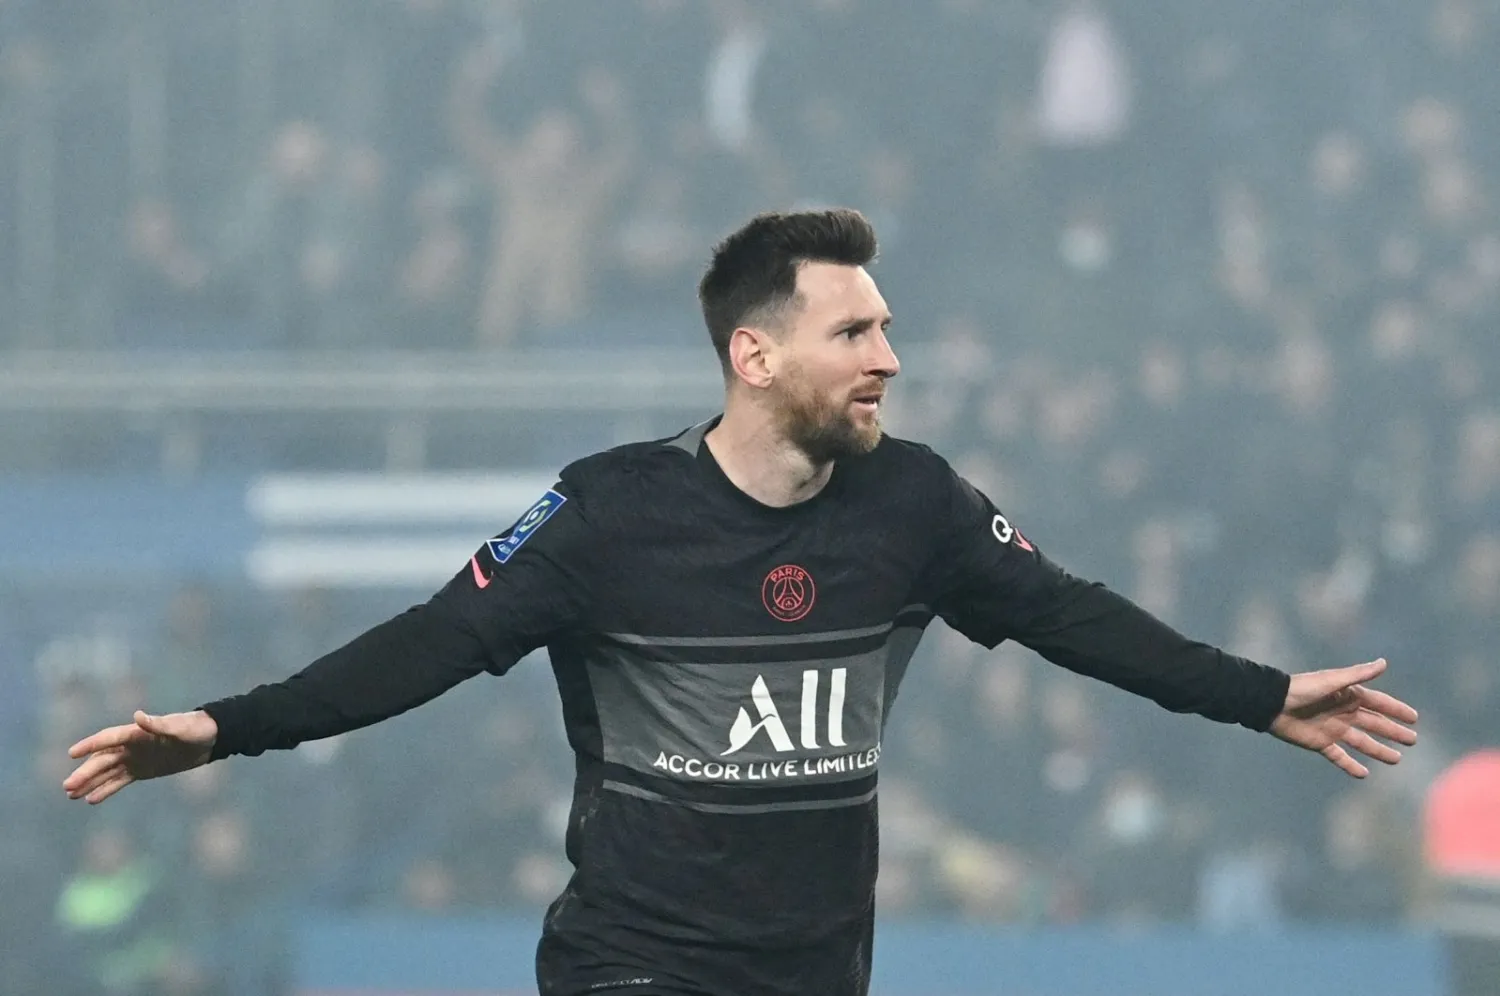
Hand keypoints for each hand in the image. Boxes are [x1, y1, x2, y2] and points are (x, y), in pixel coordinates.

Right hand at [63, 710, 218, 804]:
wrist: (209, 739)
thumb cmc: (194, 729)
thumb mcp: (179, 728)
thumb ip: (158, 725)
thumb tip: (137, 716)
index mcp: (136, 733)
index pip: (108, 738)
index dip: (90, 745)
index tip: (71, 754)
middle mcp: (131, 746)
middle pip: (103, 760)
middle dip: (85, 772)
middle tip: (67, 786)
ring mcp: (135, 759)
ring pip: (107, 772)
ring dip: (89, 782)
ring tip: (70, 794)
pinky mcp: (142, 771)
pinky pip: (119, 781)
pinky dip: (105, 790)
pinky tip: (90, 800)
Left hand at [1268, 659, 1417, 777]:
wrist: (1272, 704)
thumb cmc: (1302, 689)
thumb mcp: (1332, 681)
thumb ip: (1358, 674)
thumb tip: (1383, 663)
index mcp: (1348, 696)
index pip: (1379, 704)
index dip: (1396, 710)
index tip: (1414, 718)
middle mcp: (1343, 713)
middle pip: (1374, 724)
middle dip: (1393, 732)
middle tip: (1413, 740)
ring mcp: (1333, 729)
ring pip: (1362, 742)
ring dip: (1378, 750)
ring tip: (1396, 759)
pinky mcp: (1320, 743)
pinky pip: (1339, 756)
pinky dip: (1350, 765)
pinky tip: (1364, 774)